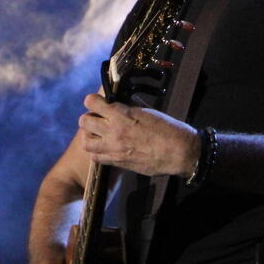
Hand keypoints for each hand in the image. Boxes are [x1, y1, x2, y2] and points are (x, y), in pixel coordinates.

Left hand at [78, 94, 198, 177]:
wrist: (179, 152)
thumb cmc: (168, 129)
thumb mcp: (147, 111)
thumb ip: (129, 106)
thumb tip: (119, 102)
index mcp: (121, 114)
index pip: (91, 102)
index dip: (93, 101)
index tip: (99, 102)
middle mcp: (113, 131)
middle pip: (84, 121)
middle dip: (89, 117)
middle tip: (99, 119)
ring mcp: (114, 148)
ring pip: (86, 142)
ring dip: (90, 136)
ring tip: (99, 134)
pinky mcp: (118, 162)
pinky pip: (96, 158)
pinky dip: (97, 152)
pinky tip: (106, 148)